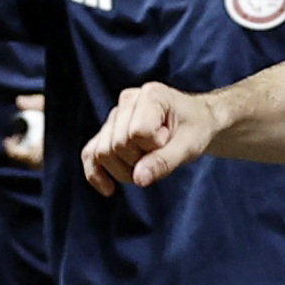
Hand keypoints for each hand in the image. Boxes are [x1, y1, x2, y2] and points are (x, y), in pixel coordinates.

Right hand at [83, 79, 222, 192]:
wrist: (194, 121)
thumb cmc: (195, 129)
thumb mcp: (190, 146)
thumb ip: (165, 161)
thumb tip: (138, 179)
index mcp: (151, 95)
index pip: (137, 134)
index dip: (155, 148)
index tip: (171, 140)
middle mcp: (128, 100)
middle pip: (116, 146)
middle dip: (139, 162)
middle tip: (162, 154)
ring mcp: (115, 115)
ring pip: (101, 153)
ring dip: (124, 171)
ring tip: (147, 163)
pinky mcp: (107, 131)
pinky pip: (89, 154)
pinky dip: (96, 174)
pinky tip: (109, 190)